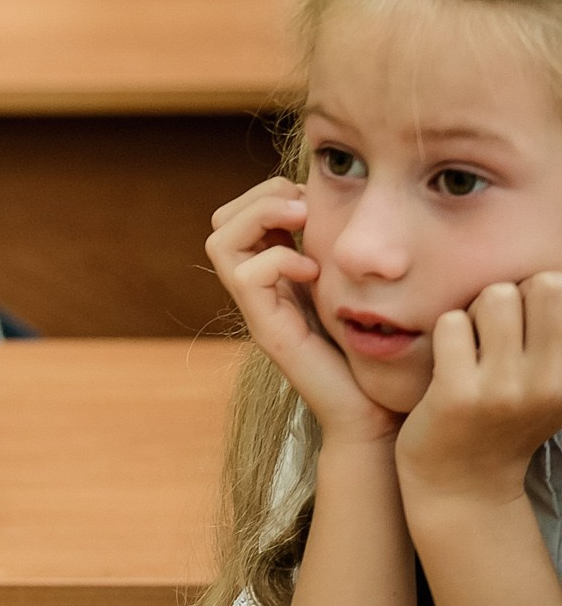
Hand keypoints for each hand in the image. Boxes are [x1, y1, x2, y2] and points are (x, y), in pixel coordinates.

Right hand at [206, 177, 398, 445]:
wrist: (378, 414)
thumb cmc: (384, 353)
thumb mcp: (368, 287)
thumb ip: (356, 253)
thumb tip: (369, 209)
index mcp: (279, 273)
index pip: (241, 215)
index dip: (271, 192)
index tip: (316, 198)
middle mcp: (260, 288)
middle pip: (222, 221)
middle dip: (261, 196)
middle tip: (305, 204)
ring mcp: (259, 309)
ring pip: (221, 241)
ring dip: (261, 216)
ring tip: (302, 221)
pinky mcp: (267, 328)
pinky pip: (245, 274)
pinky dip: (276, 259)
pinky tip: (313, 270)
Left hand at [397, 275, 561, 505]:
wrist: (464, 483)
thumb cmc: (508, 417)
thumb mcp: (552, 380)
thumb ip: (556, 333)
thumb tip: (553, 276)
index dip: (540, 296)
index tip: (526, 329)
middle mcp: (552, 381)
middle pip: (540, 284)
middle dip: (513, 296)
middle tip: (495, 331)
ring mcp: (505, 389)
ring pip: (494, 297)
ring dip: (476, 312)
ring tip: (472, 346)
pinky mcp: (458, 394)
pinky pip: (450, 323)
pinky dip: (445, 334)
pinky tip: (448, 364)